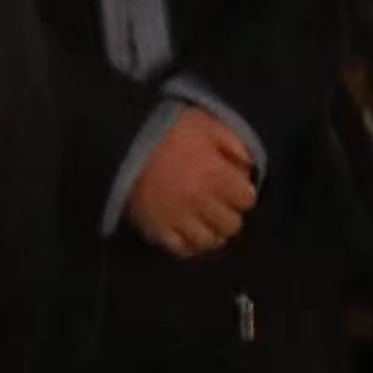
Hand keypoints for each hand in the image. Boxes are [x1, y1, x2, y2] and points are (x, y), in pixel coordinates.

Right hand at [123, 109, 258, 257]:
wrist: (123, 138)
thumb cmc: (167, 128)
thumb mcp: (206, 123)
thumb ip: (233, 143)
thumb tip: (249, 167)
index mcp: (216, 175)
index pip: (246, 200)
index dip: (242, 193)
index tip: (235, 188)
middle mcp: (200, 202)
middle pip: (231, 225)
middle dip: (229, 214)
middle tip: (221, 205)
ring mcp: (177, 218)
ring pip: (208, 241)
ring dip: (212, 232)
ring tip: (206, 221)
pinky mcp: (155, 229)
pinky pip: (180, 249)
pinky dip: (188, 245)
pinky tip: (189, 233)